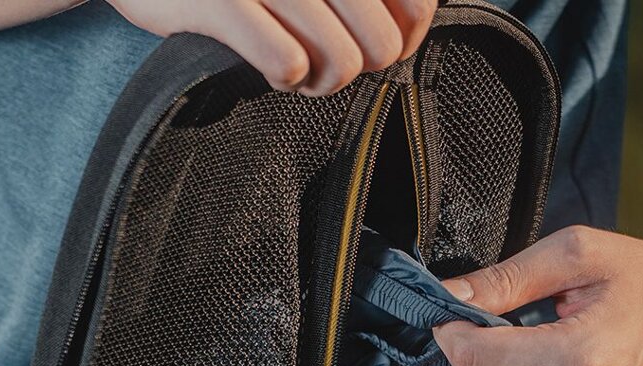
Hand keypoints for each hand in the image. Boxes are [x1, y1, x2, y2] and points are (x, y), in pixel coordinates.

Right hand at [109, 0, 434, 96]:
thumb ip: (357, 0)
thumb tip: (405, 31)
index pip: (416, 3)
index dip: (407, 35)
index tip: (378, 40)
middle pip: (382, 42)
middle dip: (359, 65)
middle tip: (325, 60)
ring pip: (341, 61)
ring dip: (321, 80)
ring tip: (295, 67)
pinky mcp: (226, 2)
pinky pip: (288, 63)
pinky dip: (284, 77)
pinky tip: (269, 67)